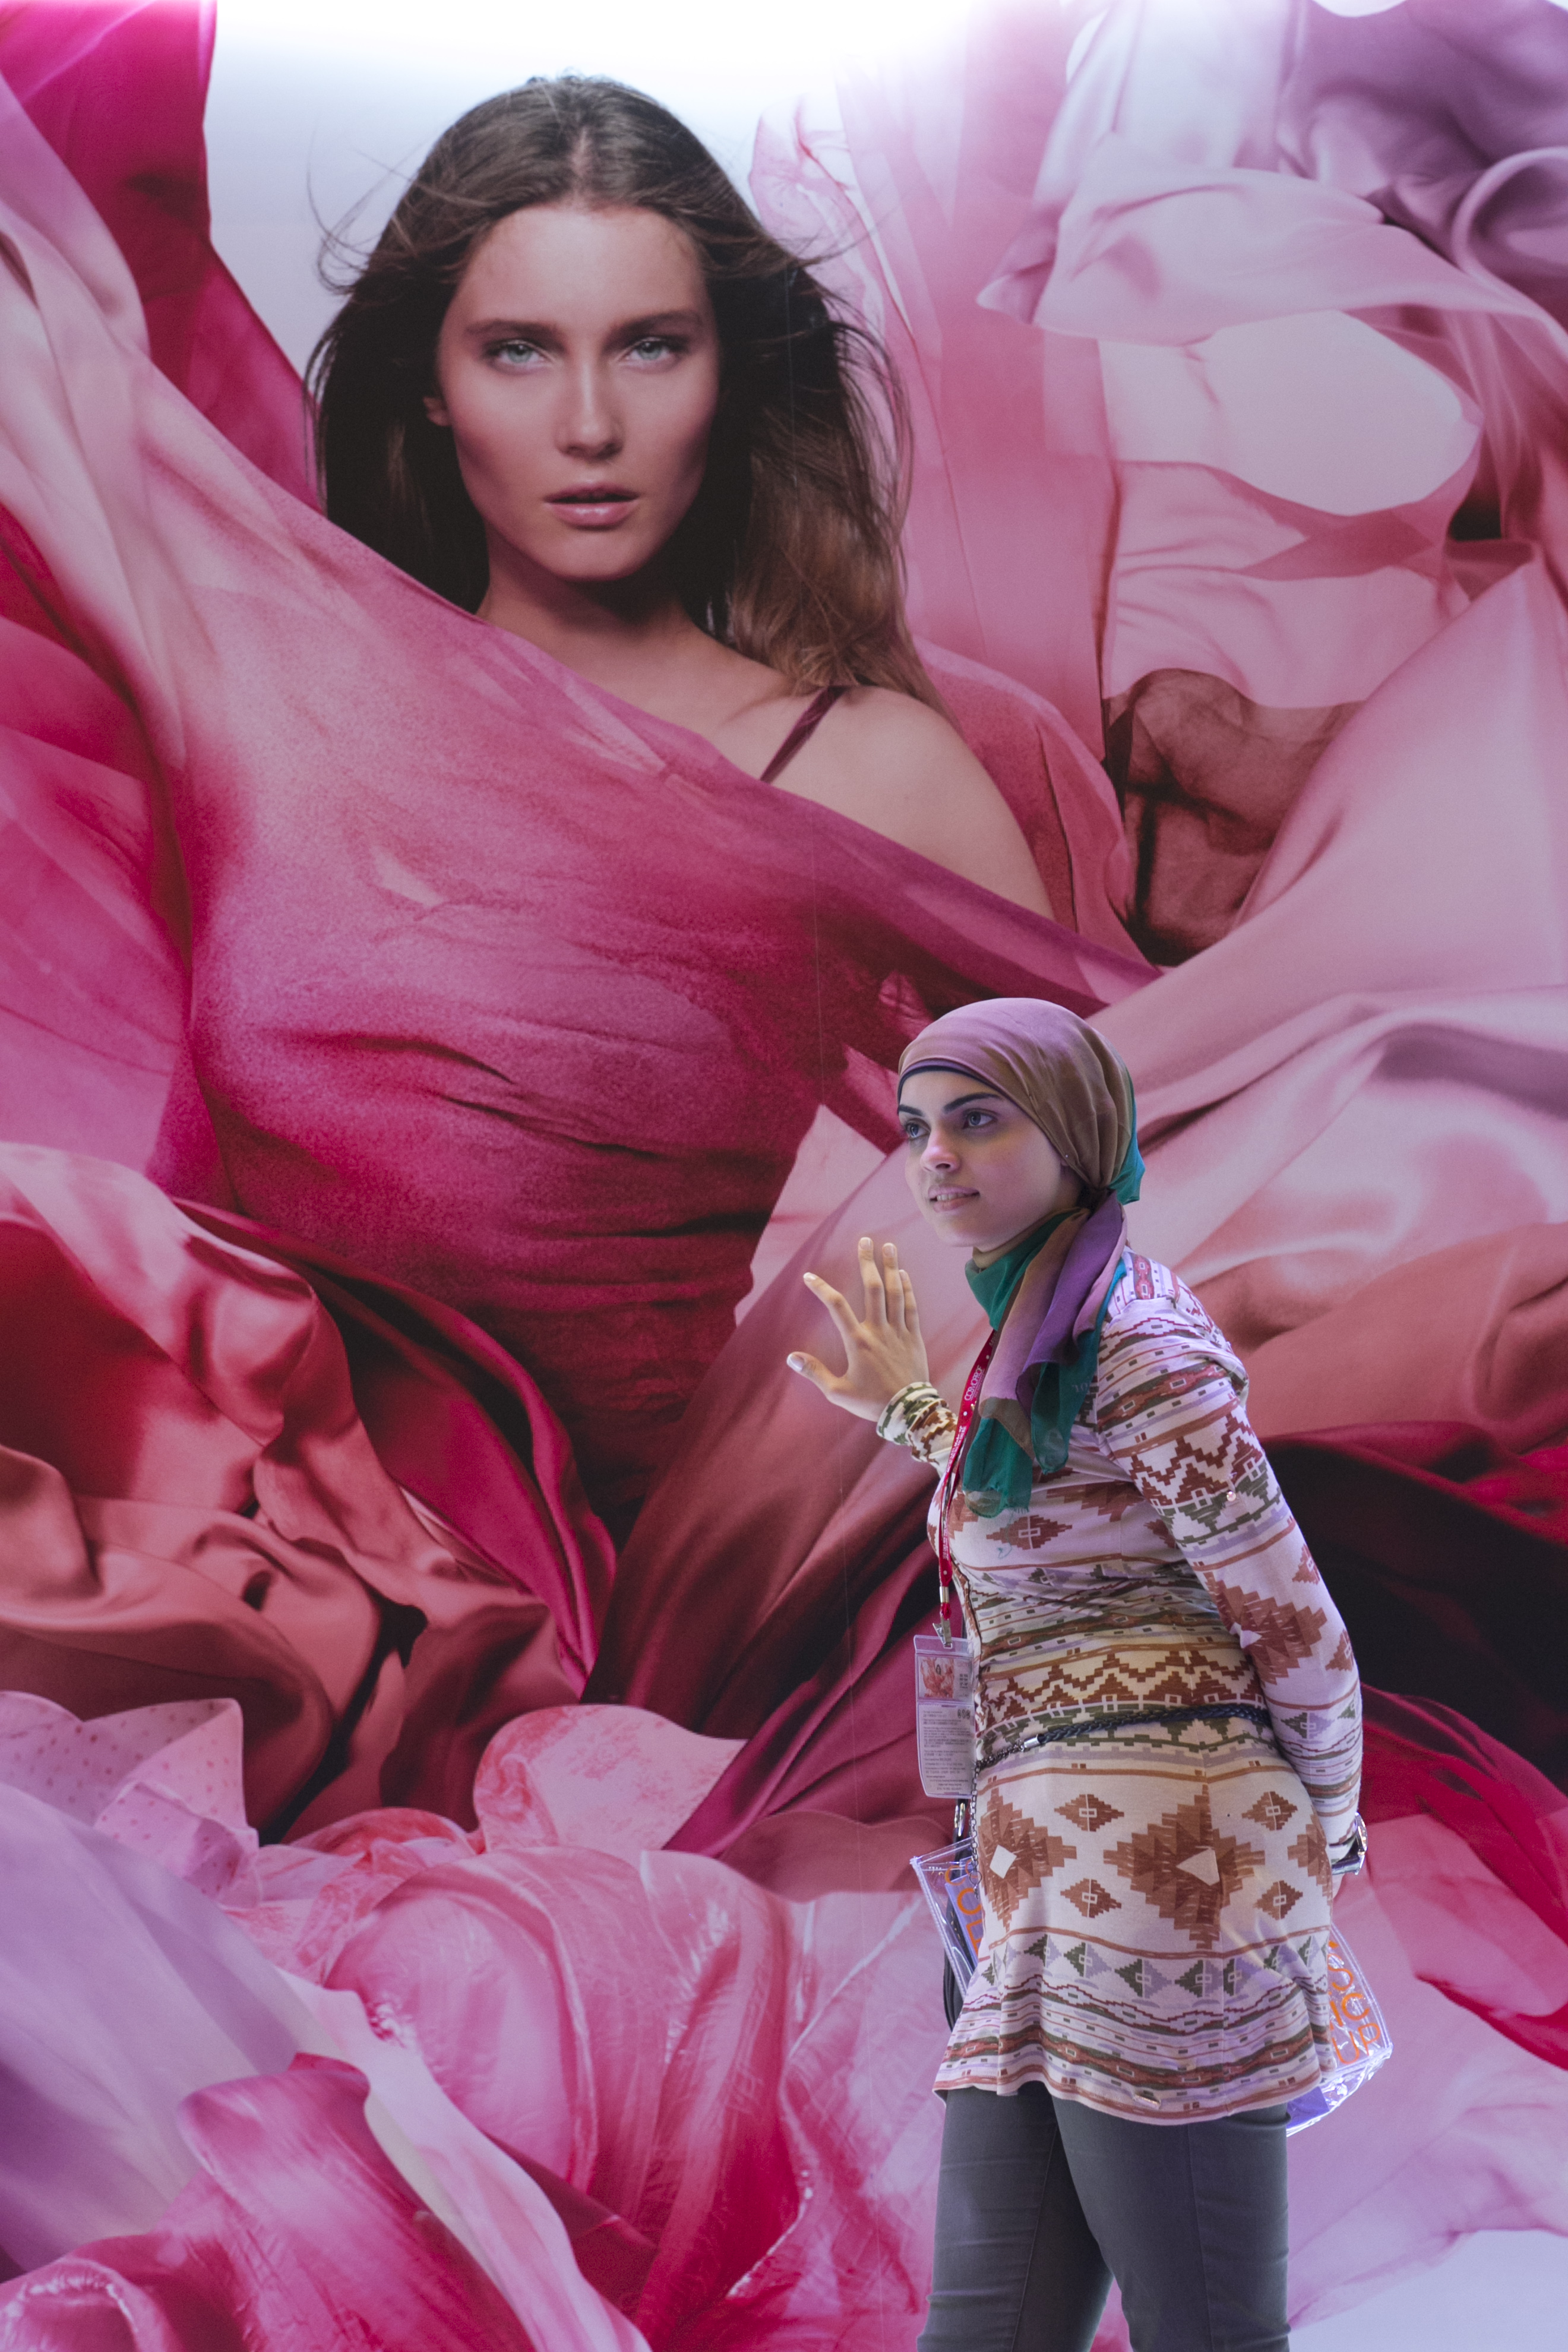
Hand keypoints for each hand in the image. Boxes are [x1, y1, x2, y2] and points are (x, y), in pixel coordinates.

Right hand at [787, 1237, 929, 1420]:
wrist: (909, 1411)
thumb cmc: (871, 1403)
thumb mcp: (837, 1392)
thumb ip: (814, 1372)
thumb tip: (791, 1358)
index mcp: (858, 1342)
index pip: (837, 1307)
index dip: (822, 1289)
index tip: (809, 1276)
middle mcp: (878, 1331)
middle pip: (872, 1289)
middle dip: (867, 1262)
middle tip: (864, 1240)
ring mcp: (898, 1332)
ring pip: (894, 1293)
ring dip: (890, 1267)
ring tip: (888, 1246)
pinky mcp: (914, 1337)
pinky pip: (910, 1307)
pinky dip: (907, 1289)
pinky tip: (903, 1274)